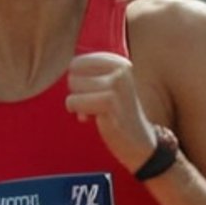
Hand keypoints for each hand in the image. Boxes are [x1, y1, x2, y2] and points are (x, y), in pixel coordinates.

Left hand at [65, 52, 158, 170]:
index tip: (94, 94)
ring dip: (79, 103)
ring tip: (96, 111)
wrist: (138, 142)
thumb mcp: (108, 87)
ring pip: (73, 86)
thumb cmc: (117, 114)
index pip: (77, 62)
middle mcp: (120, 70)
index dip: (78, 81)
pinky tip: (93, 119)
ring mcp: (116, 85)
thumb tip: (67, 68)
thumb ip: (90, 74)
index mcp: (119, 63)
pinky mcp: (109, 102)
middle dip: (79, 92)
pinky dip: (78, 112)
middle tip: (96, 105)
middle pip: (73, 73)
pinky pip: (74, 101)